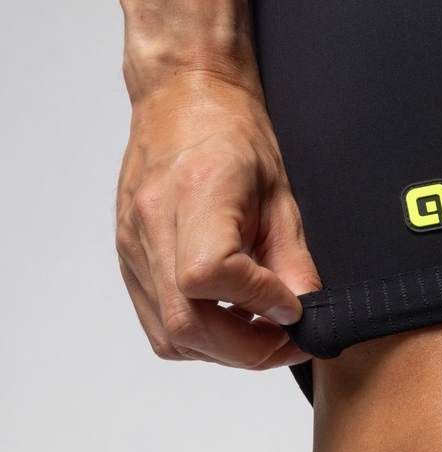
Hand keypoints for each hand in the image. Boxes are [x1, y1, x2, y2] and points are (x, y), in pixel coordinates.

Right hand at [115, 71, 322, 368]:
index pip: (211, 274)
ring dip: (223, 351)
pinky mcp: (128, 259)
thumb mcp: (279, 190)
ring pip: (169, 335)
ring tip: (263, 333)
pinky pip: (158, 321)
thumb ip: (292, 257)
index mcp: (194, 194)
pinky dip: (199, 336)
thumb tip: (304, 311)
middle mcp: (152, 224)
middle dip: (246, 349)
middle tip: (288, 341)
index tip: (293, 307)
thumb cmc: (232, 132)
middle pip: (185, 323)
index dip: (258, 302)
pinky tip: (230, 320)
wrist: (183, 100)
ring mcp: (132, 245)